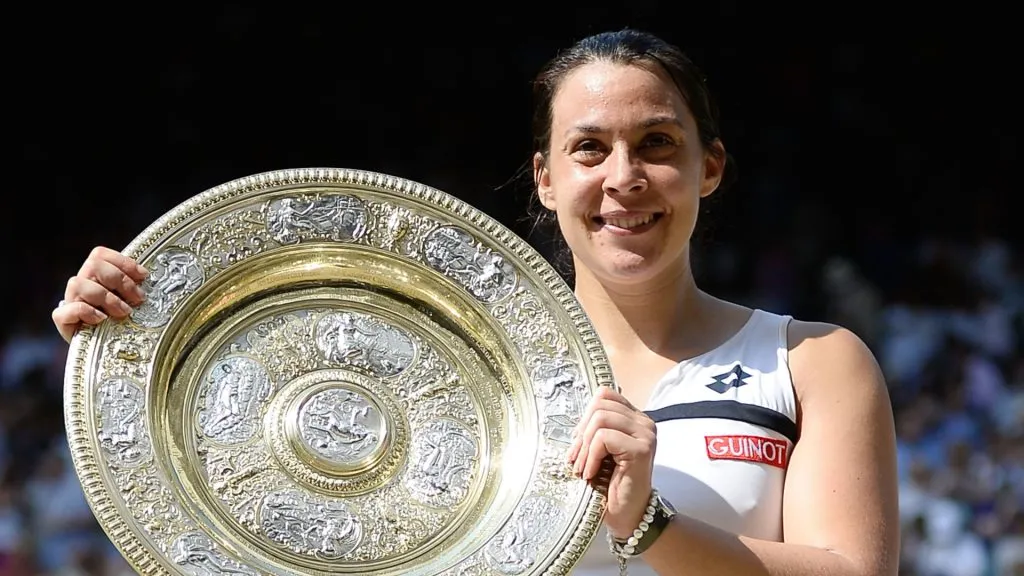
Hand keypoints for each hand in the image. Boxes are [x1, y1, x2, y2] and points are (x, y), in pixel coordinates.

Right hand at [52, 246, 148, 342]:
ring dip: (106, 297)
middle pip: (93, 265)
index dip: (123, 262)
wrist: (101, 349)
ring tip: (123, 312)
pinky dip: (86, 311)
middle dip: (120, 280)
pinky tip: (102, 319)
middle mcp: (81, 284)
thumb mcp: (129, 302)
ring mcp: (70, 300)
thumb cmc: (119, 323)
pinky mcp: (63, 319)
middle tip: (137, 299)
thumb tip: (148, 278)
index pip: (100, 254)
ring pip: (78, 283)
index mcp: (95, 275)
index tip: (143, 276)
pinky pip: (68, 309)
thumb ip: (133, 288)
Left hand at [568, 386, 656, 539]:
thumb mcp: (600, 451)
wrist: (627, 515)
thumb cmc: (610, 485)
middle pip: (600, 404)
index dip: (585, 416)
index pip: (605, 395)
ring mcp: (645, 434)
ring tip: (583, 468)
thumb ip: (595, 429)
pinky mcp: (642, 448)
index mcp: (634, 418)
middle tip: (576, 458)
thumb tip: (575, 420)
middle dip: (581, 432)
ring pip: (600, 418)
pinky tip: (591, 473)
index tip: (578, 442)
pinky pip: (603, 438)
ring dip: (585, 446)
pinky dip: (591, 456)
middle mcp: (644, 422)